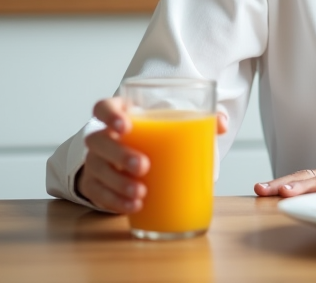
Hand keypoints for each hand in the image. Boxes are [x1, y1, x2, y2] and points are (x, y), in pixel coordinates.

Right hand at [77, 97, 228, 212]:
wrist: (130, 162)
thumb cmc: (154, 140)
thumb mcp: (172, 127)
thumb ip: (197, 121)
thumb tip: (220, 123)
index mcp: (121, 116)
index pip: (103, 108)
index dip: (110, 115)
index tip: (126, 126)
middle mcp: (103, 137)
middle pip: (99, 140)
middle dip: (120, 154)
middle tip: (144, 166)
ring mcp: (96, 162)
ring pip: (97, 169)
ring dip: (118, 183)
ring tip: (142, 193)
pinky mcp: (95, 185)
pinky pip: (98, 193)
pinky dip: (115, 201)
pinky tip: (134, 206)